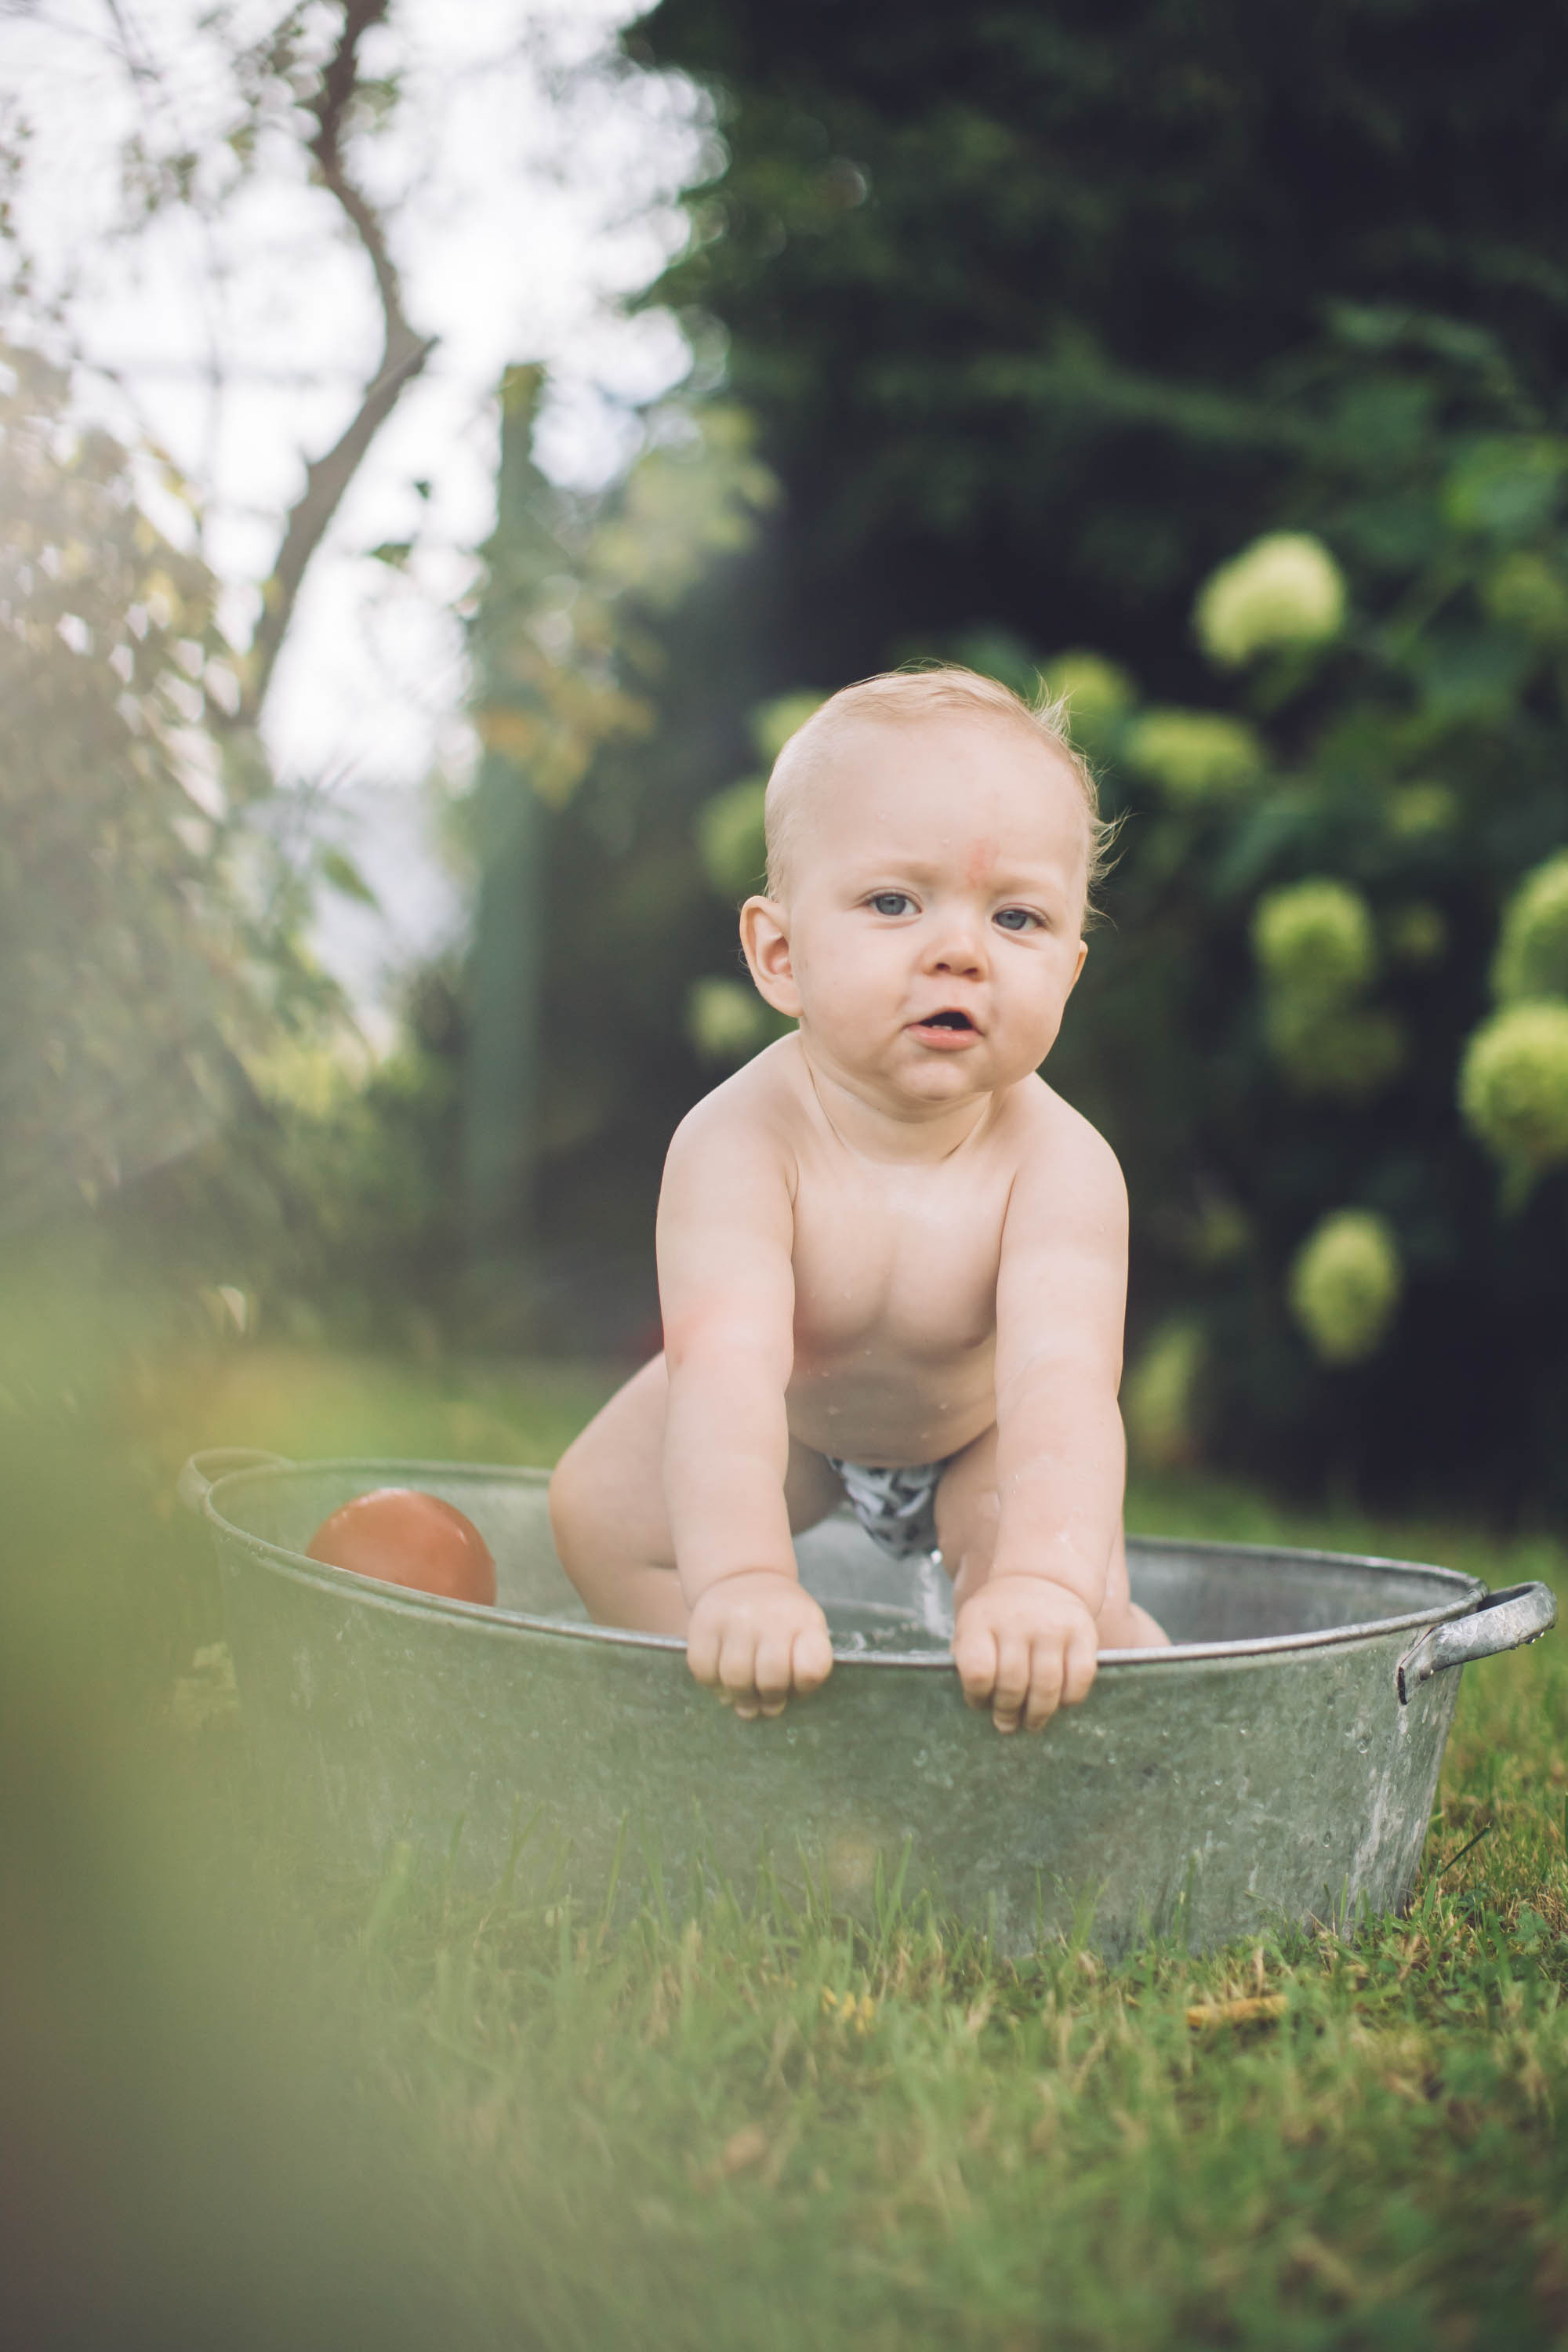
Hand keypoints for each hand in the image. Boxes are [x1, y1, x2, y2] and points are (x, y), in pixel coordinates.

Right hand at [685, 1571, 833, 1719]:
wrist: (744, 1576)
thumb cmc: (781, 1620)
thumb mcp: (806, 1633)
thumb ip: (800, 1672)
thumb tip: (766, 1711)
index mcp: (805, 1621)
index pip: (811, 1669)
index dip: (803, 1689)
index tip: (796, 1686)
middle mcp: (771, 1615)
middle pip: (772, 1679)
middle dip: (769, 1701)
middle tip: (765, 1704)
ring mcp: (735, 1617)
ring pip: (735, 1678)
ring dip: (740, 1698)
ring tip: (744, 1699)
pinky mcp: (704, 1622)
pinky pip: (704, 1670)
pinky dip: (712, 1685)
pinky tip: (722, 1682)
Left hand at [952, 1575, 1098, 1732]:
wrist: (1038, 1578)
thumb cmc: (998, 1618)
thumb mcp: (972, 1629)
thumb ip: (970, 1664)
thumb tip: (983, 1708)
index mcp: (981, 1620)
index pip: (977, 1671)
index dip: (977, 1696)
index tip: (980, 1703)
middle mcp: (1017, 1620)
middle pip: (1012, 1684)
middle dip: (1007, 1713)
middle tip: (1006, 1724)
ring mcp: (1052, 1624)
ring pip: (1046, 1686)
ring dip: (1038, 1714)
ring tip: (1032, 1722)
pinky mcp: (1083, 1631)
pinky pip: (1079, 1679)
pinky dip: (1069, 1699)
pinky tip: (1059, 1702)